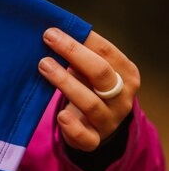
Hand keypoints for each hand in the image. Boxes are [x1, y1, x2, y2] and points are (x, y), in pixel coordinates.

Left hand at [38, 28, 139, 150]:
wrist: (96, 125)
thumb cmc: (90, 88)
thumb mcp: (92, 71)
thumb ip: (80, 55)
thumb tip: (53, 32)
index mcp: (127, 74)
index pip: (106, 52)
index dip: (81, 39)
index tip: (54, 30)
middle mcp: (123, 98)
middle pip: (100, 73)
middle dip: (72, 53)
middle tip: (48, 40)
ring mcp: (110, 120)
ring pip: (90, 103)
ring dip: (65, 83)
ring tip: (43, 66)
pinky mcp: (95, 140)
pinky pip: (86, 137)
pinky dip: (72, 127)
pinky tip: (60, 115)